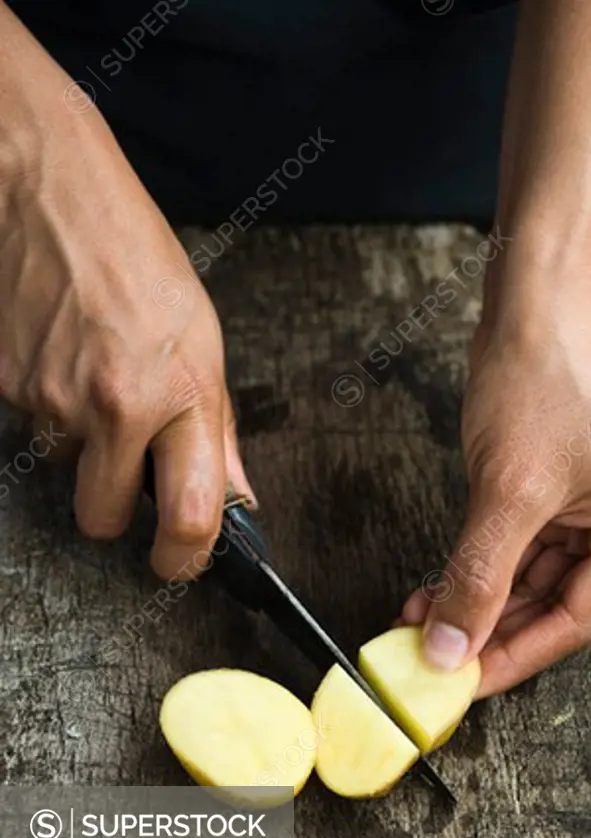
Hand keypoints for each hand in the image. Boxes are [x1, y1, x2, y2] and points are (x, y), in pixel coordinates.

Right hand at [0, 66, 252, 579]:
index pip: (191, 516)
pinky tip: (63, 354)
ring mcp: (51, 399)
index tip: (183, 563)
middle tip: (128, 463)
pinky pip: (32, 426)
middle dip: (114, 508)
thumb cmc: (132, 253)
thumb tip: (235, 492)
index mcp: (180, 391)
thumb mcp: (202, 338)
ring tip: (95, 372)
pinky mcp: (6, 385)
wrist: (47, 188)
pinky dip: (48, 404)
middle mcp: (115, 404)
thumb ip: (217, 427)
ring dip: (80, 443)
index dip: (186, 559)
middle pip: (103, 522)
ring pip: (64, 468)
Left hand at [400, 263, 590, 696]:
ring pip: (531, 579)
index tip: (461, 683)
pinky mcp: (566, 489)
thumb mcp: (506, 493)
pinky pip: (522, 546)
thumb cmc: (543, 373)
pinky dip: (480, 567)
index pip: (575, 620)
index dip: (512, 656)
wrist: (533, 297)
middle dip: (486, 628)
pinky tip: (439, 588)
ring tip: (422, 622)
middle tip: (432, 656)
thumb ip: (477, 578)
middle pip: (553, 603)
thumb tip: (450, 647)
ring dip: (475, 599)